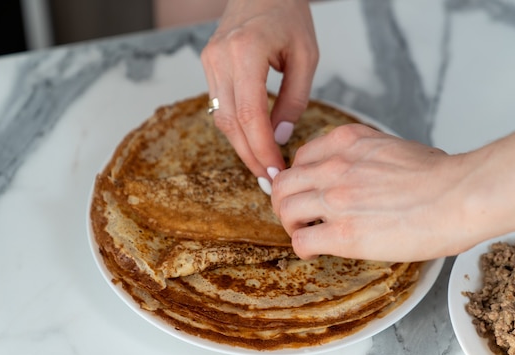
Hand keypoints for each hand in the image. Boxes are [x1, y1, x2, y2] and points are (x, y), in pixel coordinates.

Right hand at [200, 0, 317, 180]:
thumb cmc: (288, 13)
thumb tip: (280, 138)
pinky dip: (236, 128)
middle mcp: (220, 58)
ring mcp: (209, 61)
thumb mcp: (306, 56)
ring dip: (242, 146)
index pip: (251, 115)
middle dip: (251, 156)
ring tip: (262, 166)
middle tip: (269, 180)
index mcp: (246, 52)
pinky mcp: (208, 65)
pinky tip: (252, 142)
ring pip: (222, 118)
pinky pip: (219, 106)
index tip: (276, 171)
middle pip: (231, 123)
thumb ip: (295, 99)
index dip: (262, 149)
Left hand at [271, 124, 471, 260]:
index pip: (301, 157)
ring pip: (285, 209)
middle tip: (296, 216)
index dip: (300, 179)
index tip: (307, 192)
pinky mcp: (342, 234)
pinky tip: (314, 252)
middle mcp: (334, 166)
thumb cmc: (441, 175)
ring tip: (304, 234)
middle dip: (284, 201)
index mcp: (347, 141)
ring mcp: (336, 199)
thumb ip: (370, 154)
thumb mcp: (397, 146)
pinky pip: (301, 240)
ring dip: (290, 225)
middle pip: (284, 183)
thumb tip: (367, 172)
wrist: (459, 196)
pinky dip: (302, 248)